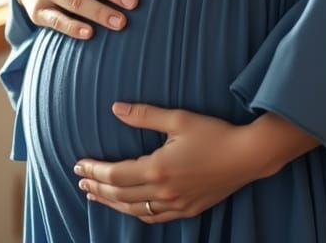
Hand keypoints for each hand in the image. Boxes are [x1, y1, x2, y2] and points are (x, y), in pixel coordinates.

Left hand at [73, 103, 265, 222]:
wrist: (247, 156)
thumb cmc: (214, 133)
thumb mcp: (179, 118)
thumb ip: (145, 115)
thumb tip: (115, 108)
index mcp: (158, 168)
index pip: (115, 174)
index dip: (94, 171)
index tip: (78, 164)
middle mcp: (163, 191)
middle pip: (120, 194)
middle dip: (97, 187)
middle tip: (80, 180)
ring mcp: (176, 204)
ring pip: (134, 209)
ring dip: (111, 202)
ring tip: (96, 195)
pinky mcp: (187, 210)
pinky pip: (153, 216)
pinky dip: (135, 212)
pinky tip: (129, 206)